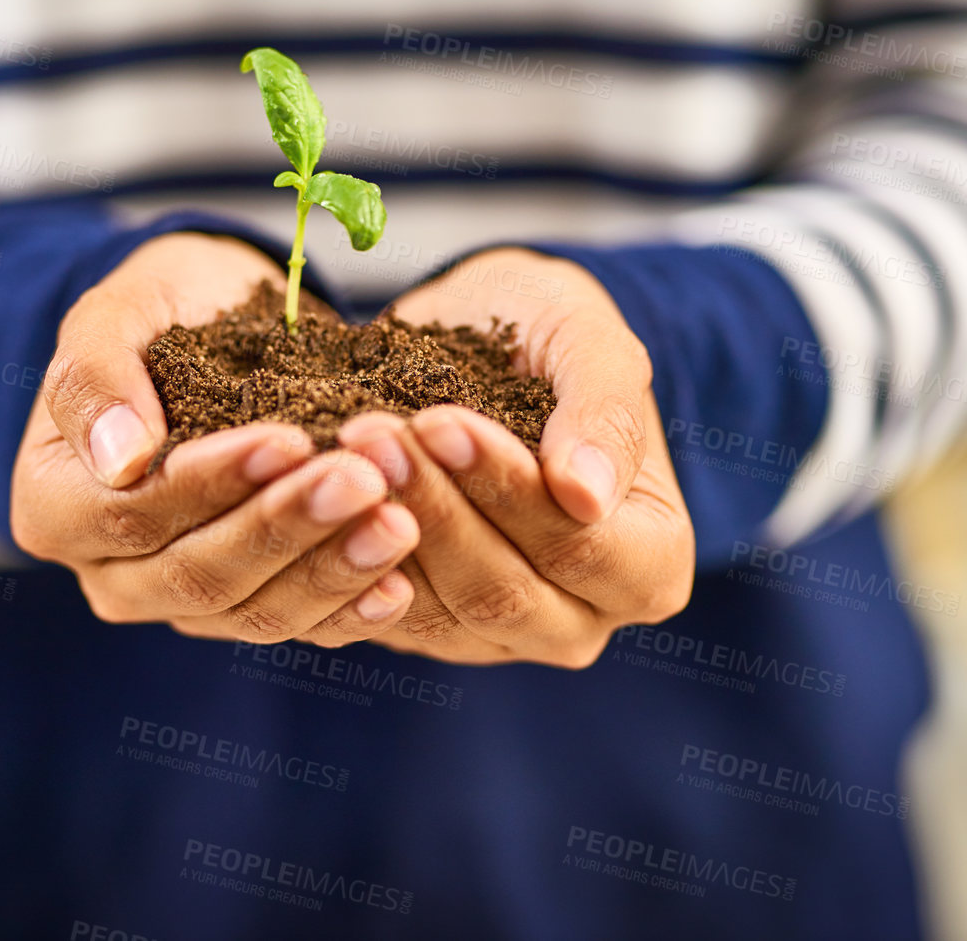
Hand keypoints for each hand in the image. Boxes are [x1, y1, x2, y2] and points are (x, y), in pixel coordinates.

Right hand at [11, 232, 418, 643]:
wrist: (216, 324)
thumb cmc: (160, 309)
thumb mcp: (114, 312)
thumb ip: (96, 376)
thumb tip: (120, 460)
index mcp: (54, 508)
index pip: (136, 511)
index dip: (215, 482)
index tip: (290, 439)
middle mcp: (111, 574)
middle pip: (200, 574)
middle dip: (286, 528)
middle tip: (364, 480)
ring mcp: (182, 601)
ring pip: (255, 612)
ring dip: (332, 572)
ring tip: (400, 524)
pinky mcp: (248, 608)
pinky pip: (299, 625)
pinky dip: (351, 608)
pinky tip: (402, 583)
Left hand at [336, 248, 693, 667]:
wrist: (480, 334)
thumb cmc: (550, 332)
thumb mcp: (588, 340)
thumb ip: (603, 413)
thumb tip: (587, 494)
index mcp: (650, 564)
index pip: (580, 550)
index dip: (506, 490)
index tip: (440, 420)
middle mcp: (581, 619)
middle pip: (502, 594)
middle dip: (433, 510)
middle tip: (372, 432)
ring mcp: (499, 635)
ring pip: (434, 611)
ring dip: (380, 527)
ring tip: (344, 443)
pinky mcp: (425, 630)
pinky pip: (377, 615)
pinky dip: (344, 553)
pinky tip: (316, 486)